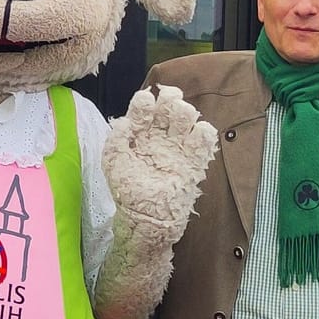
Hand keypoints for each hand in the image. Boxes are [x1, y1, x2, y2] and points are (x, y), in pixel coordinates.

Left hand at [102, 85, 218, 224]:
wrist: (147, 219)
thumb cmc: (127, 191)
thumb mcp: (113, 164)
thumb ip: (116, 141)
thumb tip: (124, 122)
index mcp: (139, 133)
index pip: (144, 106)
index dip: (146, 101)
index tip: (146, 103)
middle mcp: (159, 136)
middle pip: (169, 105)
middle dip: (170, 99)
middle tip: (168, 104)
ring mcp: (178, 147)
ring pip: (187, 116)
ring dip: (186, 111)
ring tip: (180, 119)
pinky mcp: (194, 160)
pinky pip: (205, 138)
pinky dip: (204, 131)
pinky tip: (195, 135)